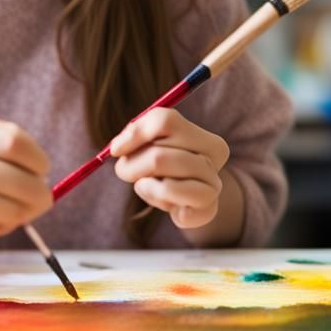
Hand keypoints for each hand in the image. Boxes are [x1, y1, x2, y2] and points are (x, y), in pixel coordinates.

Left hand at [110, 107, 228, 230]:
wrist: (186, 207)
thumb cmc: (164, 171)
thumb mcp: (149, 146)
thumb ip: (135, 135)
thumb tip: (117, 148)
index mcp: (206, 138)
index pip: (165, 121)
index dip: (134, 134)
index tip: (115, 149)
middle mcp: (215, 159)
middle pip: (158, 153)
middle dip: (132, 165)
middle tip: (127, 172)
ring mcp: (214, 185)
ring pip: (163, 173)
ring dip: (142, 182)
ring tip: (146, 185)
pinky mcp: (207, 209)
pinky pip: (168, 192)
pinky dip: (154, 196)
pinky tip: (161, 200)